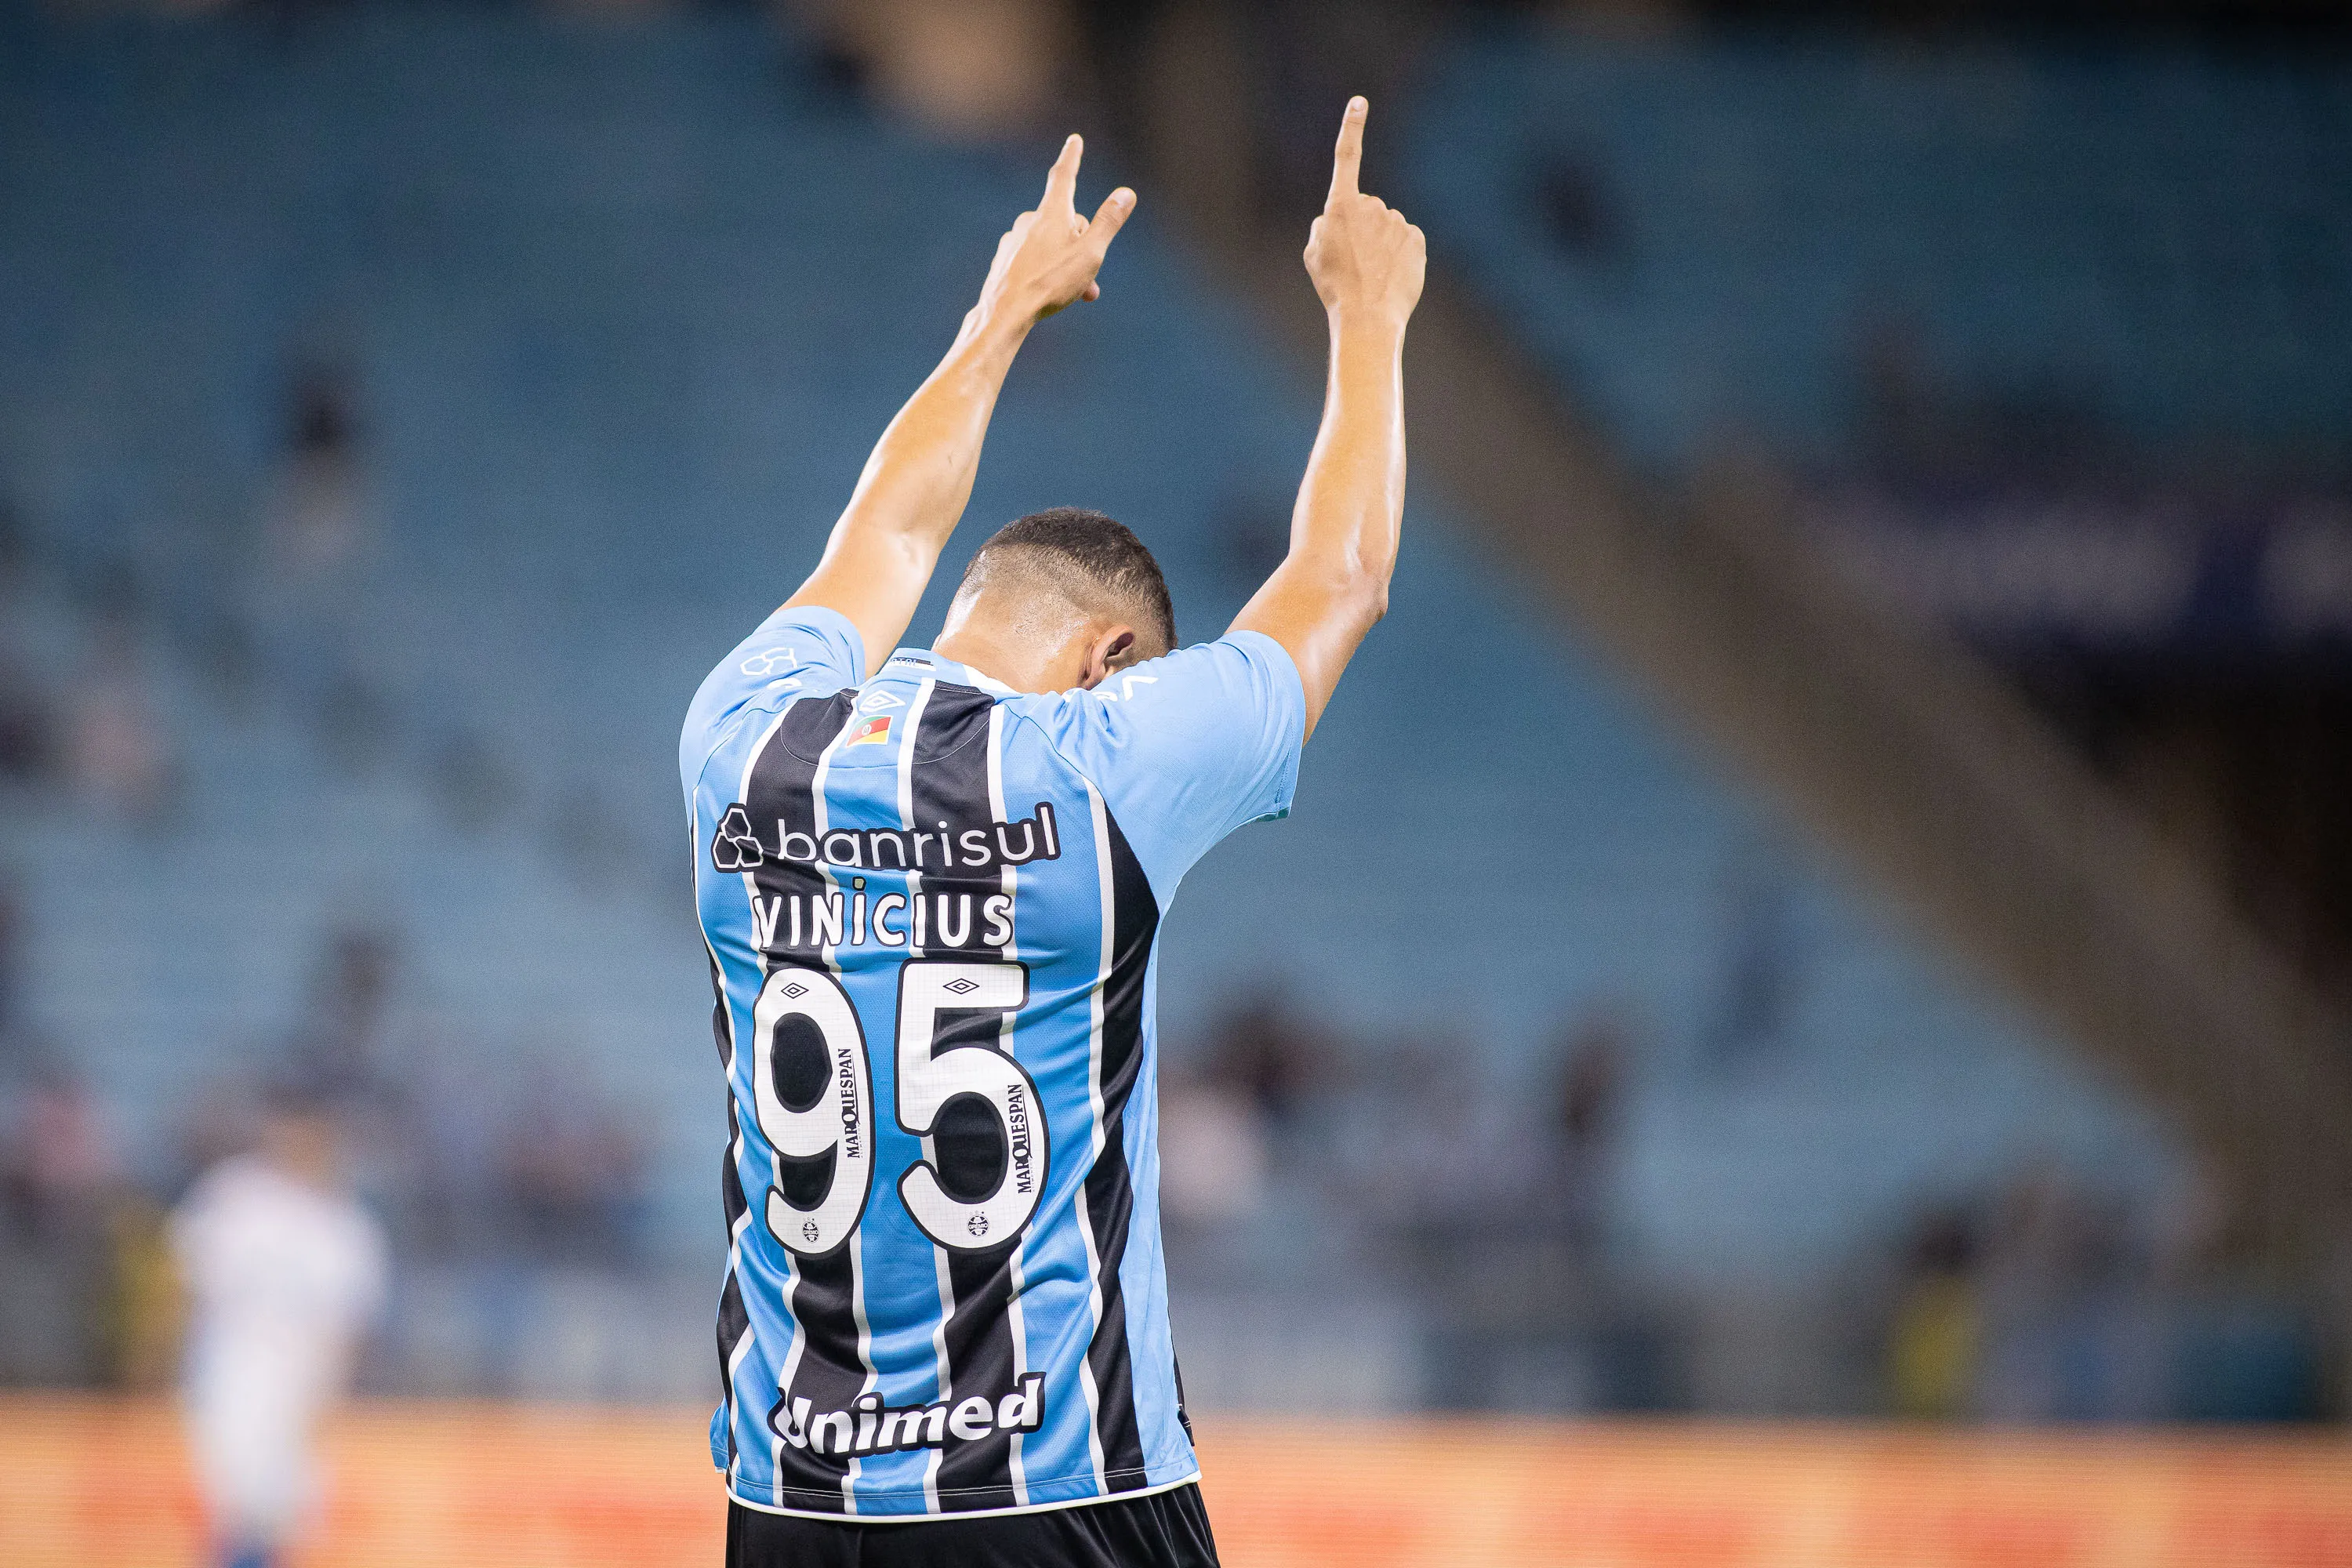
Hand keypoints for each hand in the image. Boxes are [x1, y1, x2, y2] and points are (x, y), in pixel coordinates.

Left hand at [974, 135, 1134, 328]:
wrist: (1005, 312)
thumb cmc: (1050, 282)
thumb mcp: (1090, 253)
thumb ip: (1108, 222)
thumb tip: (1126, 193)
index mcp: (1052, 213)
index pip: (1064, 176)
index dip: (1072, 157)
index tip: (1074, 140)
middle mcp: (1030, 220)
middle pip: (1066, 221)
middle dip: (1083, 243)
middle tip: (1091, 278)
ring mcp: (1015, 239)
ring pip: (1051, 243)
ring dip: (1068, 263)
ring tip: (1075, 292)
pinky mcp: (1005, 259)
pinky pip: (1034, 258)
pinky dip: (1048, 271)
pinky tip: (1048, 292)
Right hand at [1304, 98, 1424, 331]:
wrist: (1368, 316)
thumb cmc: (1335, 286)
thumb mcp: (1313, 254)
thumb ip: (1323, 226)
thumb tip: (1337, 219)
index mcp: (1340, 206)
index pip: (1346, 158)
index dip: (1351, 128)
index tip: (1359, 102)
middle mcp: (1371, 205)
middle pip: (1366, 208)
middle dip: (1361, 228)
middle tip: (1353, 261)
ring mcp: (1396, 220)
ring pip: (1386, 226)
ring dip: (1379, 244)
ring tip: (1371, 273)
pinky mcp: (1416, 237)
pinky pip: (1405, 239)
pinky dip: (1399, 254)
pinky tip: (1390, 275)